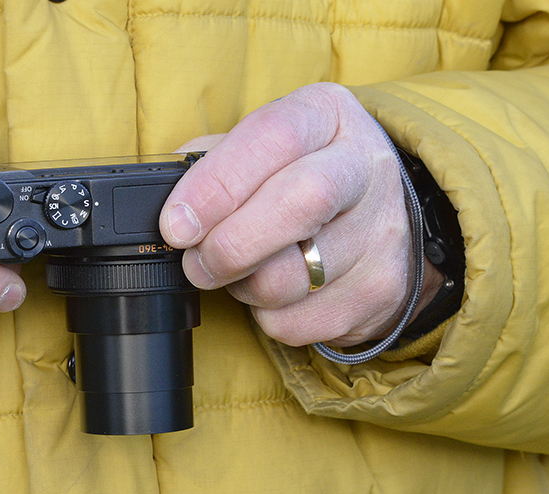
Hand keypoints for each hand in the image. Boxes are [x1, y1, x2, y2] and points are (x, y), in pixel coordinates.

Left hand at [161, 83, 442, 346]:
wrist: (382, 218)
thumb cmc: (298, 175)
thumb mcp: (260, 148)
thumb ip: (212, 162)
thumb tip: (164, 200)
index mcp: (326, 116)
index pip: (273, 138)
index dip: (216, 185)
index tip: (175, 225)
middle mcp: (365, 167)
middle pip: (301, 203)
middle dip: (231, 244)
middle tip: (196, 262)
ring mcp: (382, 231)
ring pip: (295, 277)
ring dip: (244, 287)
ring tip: (239, 272)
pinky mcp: (383, 290)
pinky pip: (300, 322)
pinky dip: (269, 317)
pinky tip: (274, 294)